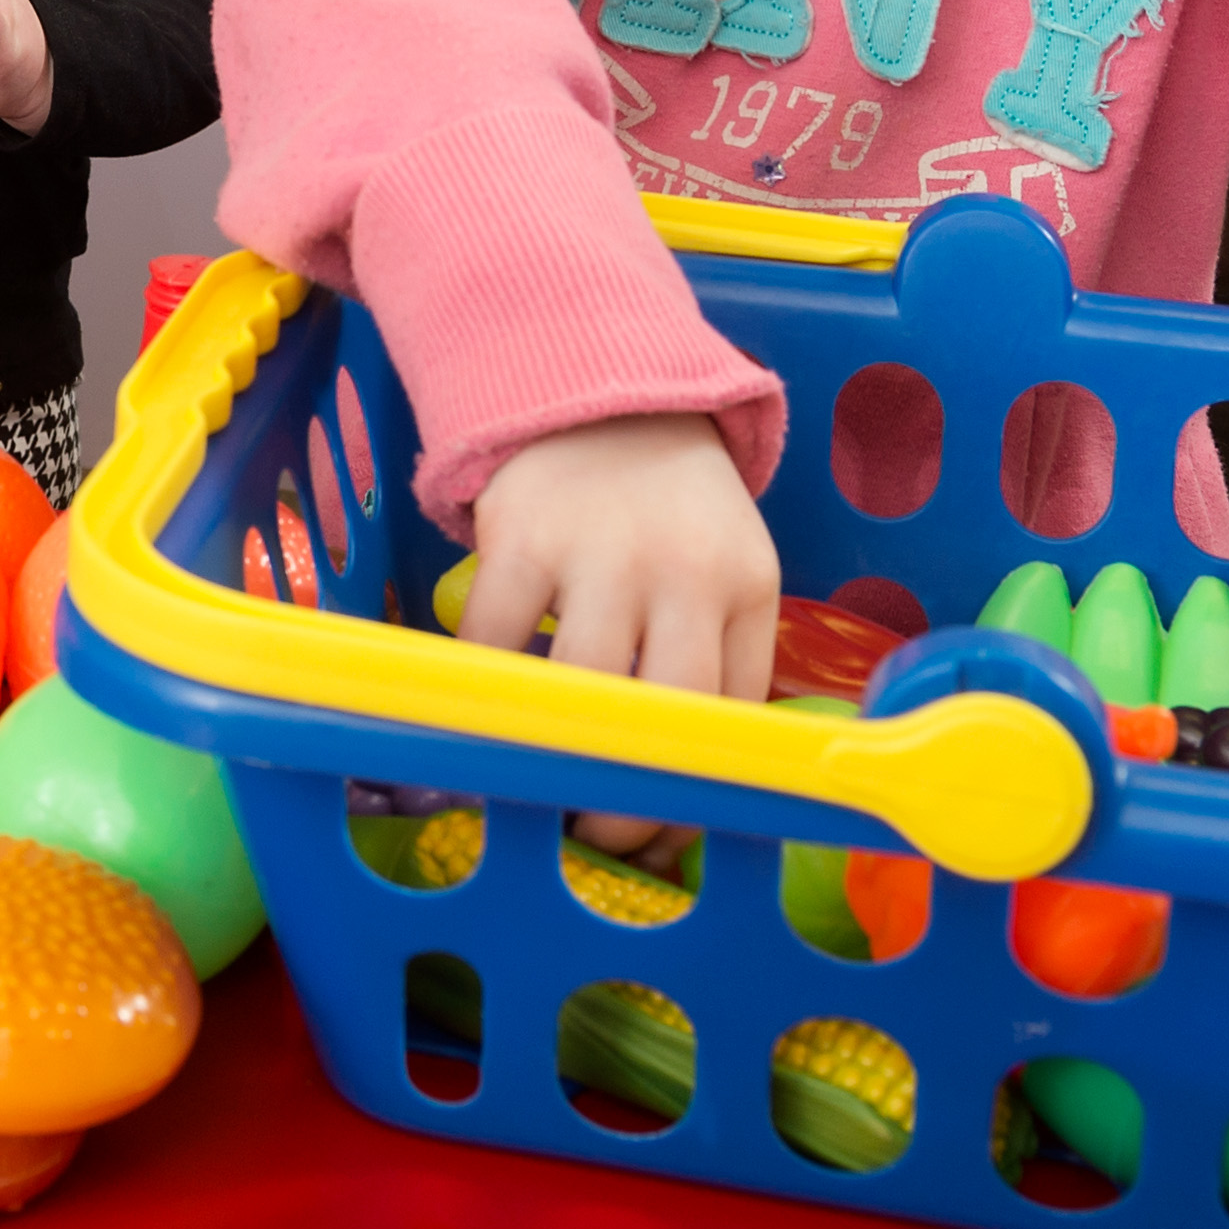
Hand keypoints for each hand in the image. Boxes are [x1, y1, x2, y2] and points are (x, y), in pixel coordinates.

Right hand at [461, 410, 778, 856]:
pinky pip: (495, 643)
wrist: (594, 391)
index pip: (734, 715)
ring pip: (581, 691)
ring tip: (541, 789)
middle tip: (600, 837)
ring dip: (556, 760)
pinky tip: (481, 716)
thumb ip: (715, 654)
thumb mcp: (721, 567)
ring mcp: (601, 551)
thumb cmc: (665, 506)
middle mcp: (684, 568)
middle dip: (630, 803)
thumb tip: (687, 789)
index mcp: (747, 583)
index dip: (697, 789)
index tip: (667, 833)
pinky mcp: (523, 535)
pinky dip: (482, 692)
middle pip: (665, 718)